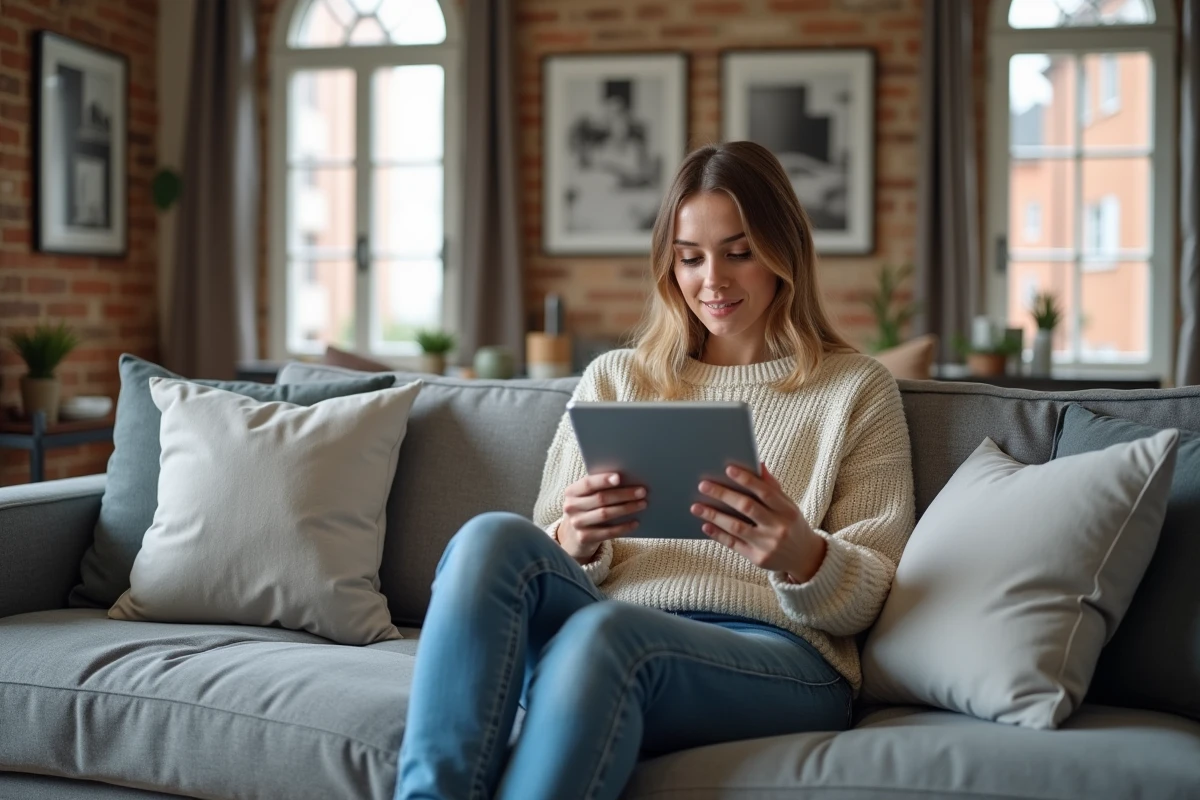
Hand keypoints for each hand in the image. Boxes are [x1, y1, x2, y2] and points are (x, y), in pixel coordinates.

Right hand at [557, 472, 645, 562]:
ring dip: (626, 508)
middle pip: (601, 498)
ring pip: (605, 514)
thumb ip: (600, 488)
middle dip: (623, 494)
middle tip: (642, 491)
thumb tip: (629, 480)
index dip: (603, 480)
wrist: (573, 535)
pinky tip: (635, 522)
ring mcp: (577, 524)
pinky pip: (608, 532)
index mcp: (571, 492)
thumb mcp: (586, 497)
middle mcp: (571, 507)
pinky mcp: (585, 538)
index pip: (588, 483)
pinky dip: (623, 527)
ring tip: (642, 504)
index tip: (619, 477)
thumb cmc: (587, 508)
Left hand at [690, 463, 825, 581]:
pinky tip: (705, 525)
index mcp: (788, 511)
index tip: (728, 469)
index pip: (765, 492)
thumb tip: (758, 464)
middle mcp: (779, 528)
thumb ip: (772, 487)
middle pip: (747, 508)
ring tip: (696, 506)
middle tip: (703, 485)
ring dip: (714, 515)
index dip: (747, 480)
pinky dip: (718, 534)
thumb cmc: (792, 525)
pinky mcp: (758, 559)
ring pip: (737, 527)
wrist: (805, 557)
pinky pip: (734, 545)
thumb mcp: (788, 506)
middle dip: (723, 495)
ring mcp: (768, 545)